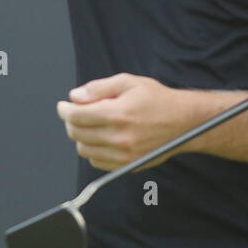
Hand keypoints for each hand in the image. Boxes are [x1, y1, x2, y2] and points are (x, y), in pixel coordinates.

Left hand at [56, 74, 192, 171]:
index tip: (63, 105)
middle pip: (76, 133)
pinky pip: (96, 162)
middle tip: (76, 112)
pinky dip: (93, 150)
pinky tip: (101, 137)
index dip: (64, 110)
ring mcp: (124, 155)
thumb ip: (99, 88)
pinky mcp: (128, 165)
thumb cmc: (157, 99)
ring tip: (90, 124)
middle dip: (71, 121)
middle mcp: (120, 137)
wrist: (184, 122)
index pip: (76, 116)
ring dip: (81, 136)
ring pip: (84, 149)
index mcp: (118, 114)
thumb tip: (74, 97)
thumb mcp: (129, 82)